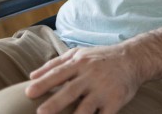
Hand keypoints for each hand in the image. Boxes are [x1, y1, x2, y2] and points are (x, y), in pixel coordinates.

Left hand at [25, 45, 141, 113]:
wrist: (133, 59)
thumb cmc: (100, 57)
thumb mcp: (78, 54)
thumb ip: (55, 63)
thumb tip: (31, 76)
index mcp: (79, 63)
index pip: (58, 74)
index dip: (43, 83)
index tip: (28, 92)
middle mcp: (90, 76)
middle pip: (70, 91)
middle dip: (55, 103)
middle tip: (40, 113)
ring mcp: (103, 89)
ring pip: (86, 107)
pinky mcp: (115, 101)